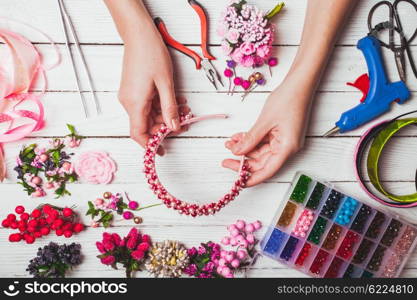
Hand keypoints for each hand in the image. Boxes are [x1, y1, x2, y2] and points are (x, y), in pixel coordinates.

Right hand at [118, 28, 184, 153]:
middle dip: (166, 126)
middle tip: (185, 121)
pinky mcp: (133, 90)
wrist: (138, 34)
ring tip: (184, 108)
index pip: (138, 134)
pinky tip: (175, 100)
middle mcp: (129, 102)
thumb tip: (173, 128)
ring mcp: (130, 95)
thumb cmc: (151, 54)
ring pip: (148, 115)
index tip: (162, 151)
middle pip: (146, 125)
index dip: (150, 145)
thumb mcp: (165, 84)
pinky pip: (147, 105)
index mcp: (135, 103)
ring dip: (166, 114)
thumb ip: (169, 108)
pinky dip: (161, 105)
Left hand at [222, 77, 313, 185]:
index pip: (267, 171)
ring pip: (260, 152)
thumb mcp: (265, 121)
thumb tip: (237, 153)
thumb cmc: (288, 98)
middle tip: (225, 159)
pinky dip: (250, 140)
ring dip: (244, 148)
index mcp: (287, 147)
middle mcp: (287, 147)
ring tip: (229, 143)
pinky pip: (263, 143)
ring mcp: (284, 141)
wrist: (300, 82)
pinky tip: (237, 137)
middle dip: (243, 161)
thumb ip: (250, 139)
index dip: (251, 178)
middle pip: (262, 162)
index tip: (237, 182)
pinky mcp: (281, 134)